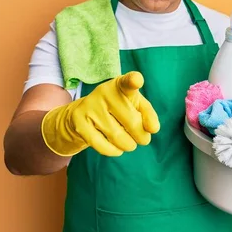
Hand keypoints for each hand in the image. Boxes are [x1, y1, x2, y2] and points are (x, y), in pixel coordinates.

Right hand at [41, 71, 159, 156]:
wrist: (86, 114)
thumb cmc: (119, 109)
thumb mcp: (136, 106)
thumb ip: (148, 115)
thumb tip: (153, 129)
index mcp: (121, 85)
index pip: (127, 82)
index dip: (133, 81)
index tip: (136, 80)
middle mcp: (104, 92)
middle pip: (132, 122)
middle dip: (142, 136)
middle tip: (143, 139)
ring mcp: (89, 106)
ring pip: (117, 137)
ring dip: (129, 145)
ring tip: (129, 143)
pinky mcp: (79, 123)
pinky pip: (102, 146)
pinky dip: (114, 151)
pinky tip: (117, 148)